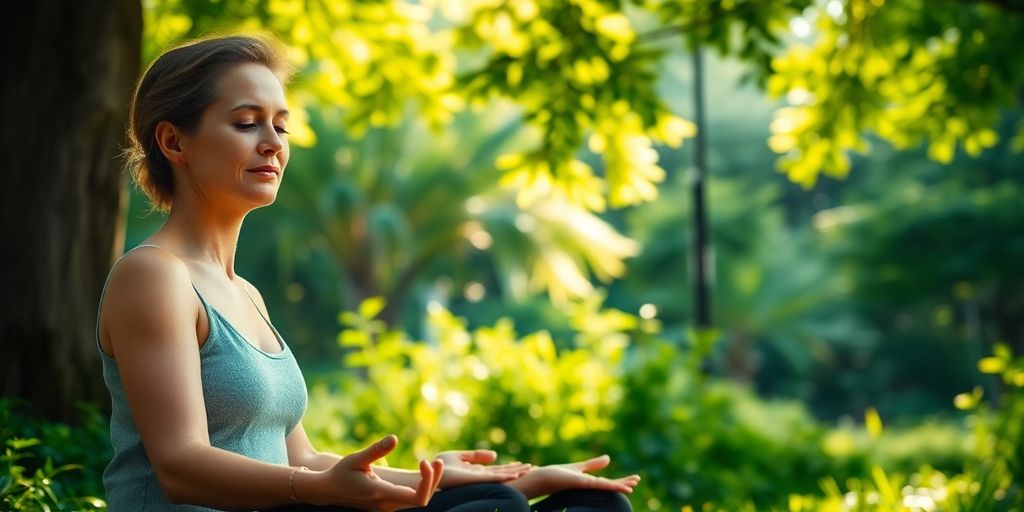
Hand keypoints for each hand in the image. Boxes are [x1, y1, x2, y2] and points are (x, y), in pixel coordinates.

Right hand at [318, 435, 443, 510]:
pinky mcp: (387, 506)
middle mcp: (386, 505)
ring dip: (429, 484)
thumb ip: (376, 450)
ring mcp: (387, 508)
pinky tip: (423, 471)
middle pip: (422, 500)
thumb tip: (394, 438)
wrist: (328, 491)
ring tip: (434, 463)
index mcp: (381, 493)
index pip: (417, 497)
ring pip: (418, 501)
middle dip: (434, 481)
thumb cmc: (340, 472)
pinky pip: (410, 500)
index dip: (428, 480)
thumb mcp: (357, 458)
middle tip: (437, 460)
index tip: (424, 461)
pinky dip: (421, 487)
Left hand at [434, 449, 530, 487]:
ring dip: (515, 472)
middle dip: (516, 470)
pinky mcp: (476, 478)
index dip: (509, 467)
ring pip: (501, 476)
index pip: (497, 470)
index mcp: (477, 472)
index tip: (520, 464)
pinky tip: (516, 473)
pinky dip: (506, 475)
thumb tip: (496, 455)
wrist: (431, 473)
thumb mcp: (461, 456)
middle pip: (502, 473)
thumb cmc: (441, 467)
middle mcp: (480, 477)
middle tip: (531, 467)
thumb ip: (477, 455)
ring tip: (529, 469)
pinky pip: (494, 477)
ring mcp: (480, 479)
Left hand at [511, 455, 639, 498]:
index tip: (635, 479)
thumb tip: (609, 459)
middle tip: (637, 480)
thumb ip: (594, 464)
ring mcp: (586, 485)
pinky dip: (611, 486)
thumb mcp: (580, 467)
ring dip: (620, 485)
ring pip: (607, 486)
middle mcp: (589, 486)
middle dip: (624, 483)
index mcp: (589, 482)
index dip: (621, 481)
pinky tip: (621, 487)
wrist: (542, 478)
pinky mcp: (581, 483)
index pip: (609, 482)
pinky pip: (600, 484)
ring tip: (633, 486)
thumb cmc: (556, 475)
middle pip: (610, 485)